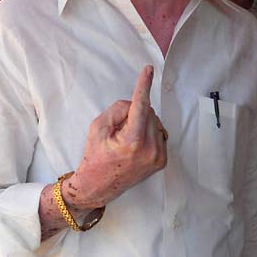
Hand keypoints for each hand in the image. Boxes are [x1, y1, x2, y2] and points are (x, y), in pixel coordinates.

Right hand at [64, 66, 167, 209]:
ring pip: (154, 122)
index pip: (140, 105)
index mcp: (132, 140)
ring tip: (126, 141)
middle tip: (118, 130)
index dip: (143, 85)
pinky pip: (158, 134)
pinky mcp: (161, 161)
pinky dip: (148, 134)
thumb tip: (135, 104)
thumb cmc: (95, 156)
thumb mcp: (97, 127)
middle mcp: (149, 149)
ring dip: (142, 124)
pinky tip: (135, 146)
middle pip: (147, 112)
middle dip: (134, 114)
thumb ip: (117, 110)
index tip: (149, 70)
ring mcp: (158, 157)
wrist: (98, 186)